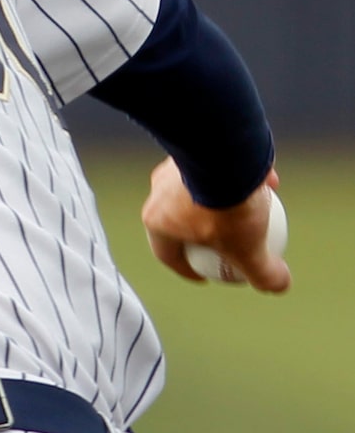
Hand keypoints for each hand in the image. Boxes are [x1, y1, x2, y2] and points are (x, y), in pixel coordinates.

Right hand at [141, 158, 289, 291]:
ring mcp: (172, 168)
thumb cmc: (226, 206)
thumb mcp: (248, 248)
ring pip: (198, 191)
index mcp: (158, 223)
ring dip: (222, 202)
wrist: (223, 152)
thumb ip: (260, 271)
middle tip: (228, 241)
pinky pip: (215, 168)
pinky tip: (264, 181)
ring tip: (250, 207)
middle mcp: (157, 194)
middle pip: (182, 222)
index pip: (168, 255)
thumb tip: (276, 285)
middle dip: (204, 234)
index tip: (206, 275)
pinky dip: (237, 178)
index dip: (188, 269)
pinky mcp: (193, 147)